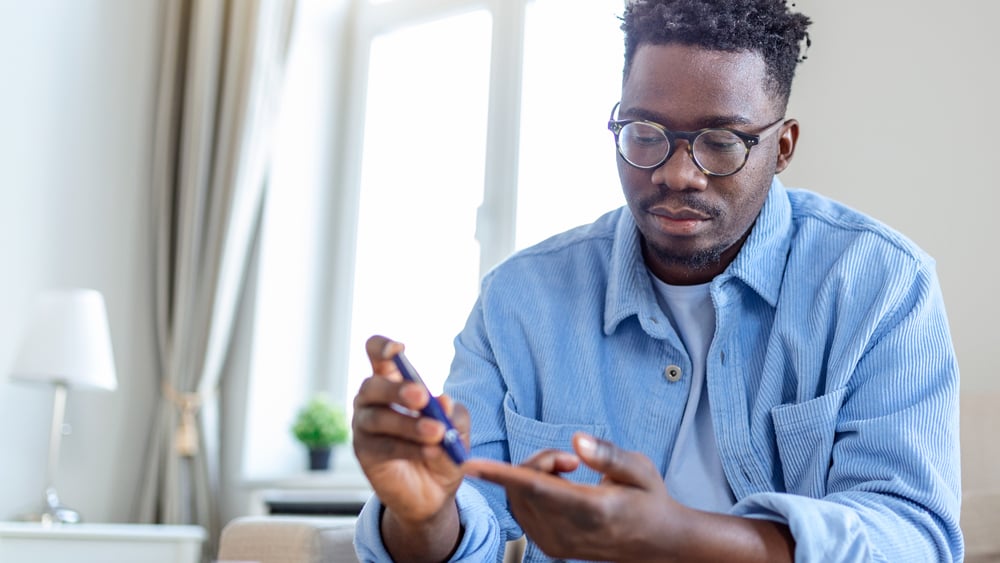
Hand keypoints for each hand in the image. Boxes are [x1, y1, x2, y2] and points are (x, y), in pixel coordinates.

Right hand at [352, 335, 470, 559]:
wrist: (434, 493)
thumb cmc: (442, 447)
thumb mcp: (457, 428)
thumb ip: (452, 414)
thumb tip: (443, 401)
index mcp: (392, 381)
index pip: (376, 353)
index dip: (382, 347)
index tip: (398, 349)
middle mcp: (372, 399)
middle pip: (373, 385)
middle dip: (397, 390)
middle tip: (422, 398)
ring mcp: (364, 425)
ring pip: (379, 418)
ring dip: (409, 424)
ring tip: (436, 432)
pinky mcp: (364, 452)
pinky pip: (384, 445)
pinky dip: (409, 447)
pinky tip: (431, 451)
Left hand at [465, 434, 793, 562]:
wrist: (658, 543)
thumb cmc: (650, 500)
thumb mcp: (641, 470)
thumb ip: (608, 454)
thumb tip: (577, 440)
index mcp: (592, 512)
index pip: (536, 489)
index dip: (501, 474)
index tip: (470, 464)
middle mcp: (569, 533)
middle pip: (523, 488)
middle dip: (535, 462)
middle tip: (569, 459)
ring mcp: (557, 544)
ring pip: (518, 499)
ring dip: (532, 476)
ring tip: (569, 472)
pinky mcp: (551, 547)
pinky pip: (522, 511)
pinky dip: (530, 491)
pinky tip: (559, 487)